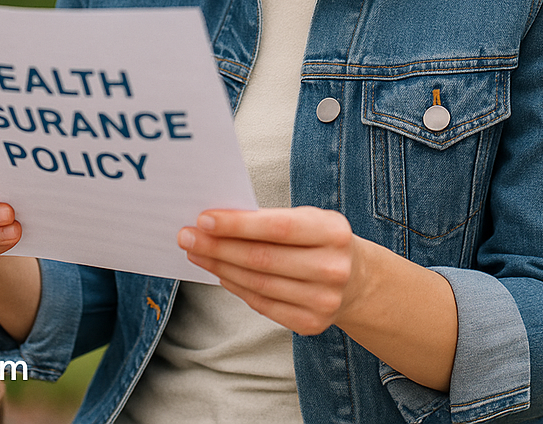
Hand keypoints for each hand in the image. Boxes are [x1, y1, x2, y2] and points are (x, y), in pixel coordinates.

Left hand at [179, 205, 457, 390]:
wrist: (356, 280)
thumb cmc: (318, 238)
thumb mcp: (307, 218)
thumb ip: (269, 219)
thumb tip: (214, 221)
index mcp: (333, 232)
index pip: (277, 228)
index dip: (237, 224)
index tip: (203, 218)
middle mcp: (333, 269)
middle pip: (262, 259)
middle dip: (218, 246)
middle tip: (186, 236)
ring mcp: (324, 301)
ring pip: (257, 284)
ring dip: (219, 267)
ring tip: (195, 252)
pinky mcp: (311, 324)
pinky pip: (262, 304)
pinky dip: (235, 286)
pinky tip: (218, 272)